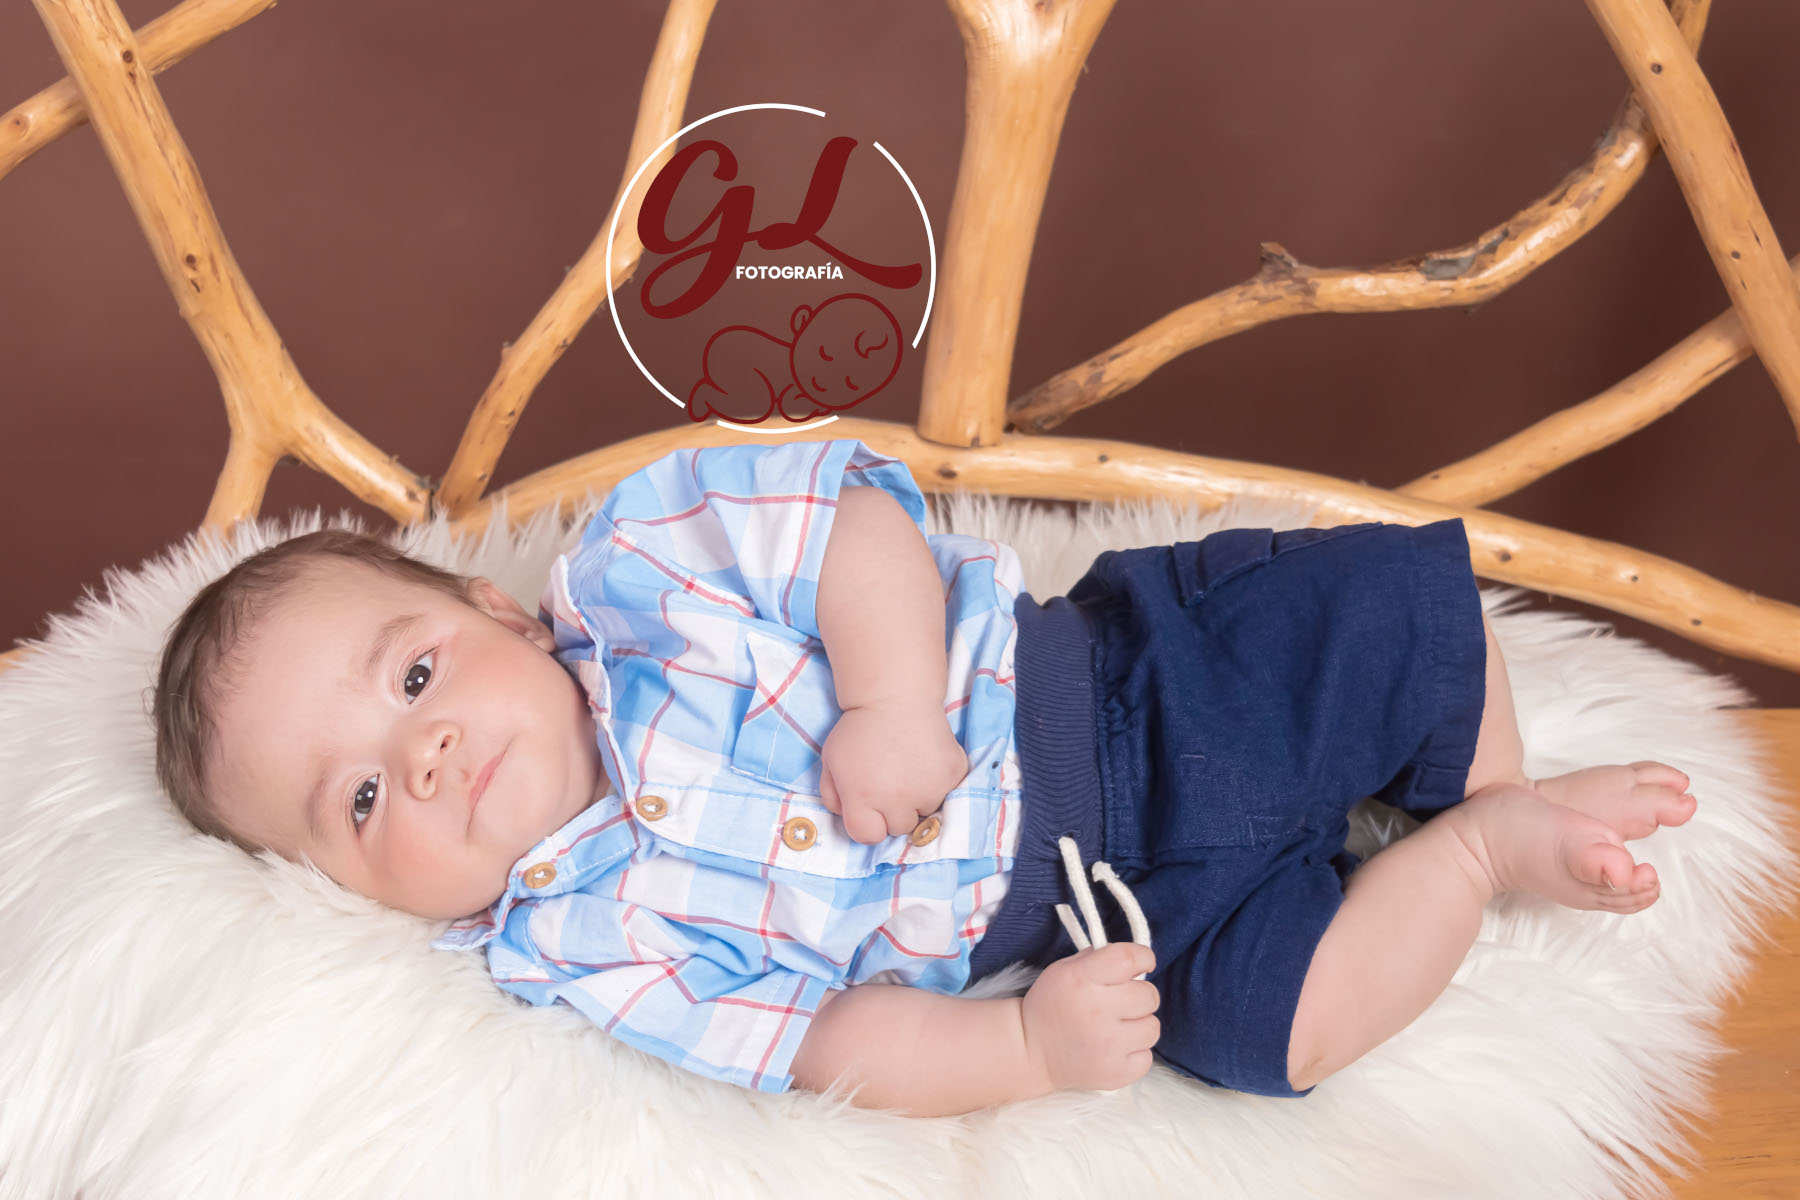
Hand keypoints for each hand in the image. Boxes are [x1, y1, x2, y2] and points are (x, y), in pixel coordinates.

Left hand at [817, 699, 968, 844]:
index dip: (866, 823)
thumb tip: (846, 817)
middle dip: (893, 812)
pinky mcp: (953, 774)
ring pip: (925, 813)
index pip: (867, 836)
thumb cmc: (859, 728)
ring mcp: (930, 787)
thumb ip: (832, 796)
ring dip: (917, 800)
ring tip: (909, 771)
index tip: (868, 807)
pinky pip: (947, 794)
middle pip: (898, 829)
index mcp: (862, 796)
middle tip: (890, 784)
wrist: (896, 695)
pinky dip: (938, 784)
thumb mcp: (831, 761)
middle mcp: (897, 797)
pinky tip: (926, 763)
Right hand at [1020, 942, 1159, 1093]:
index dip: (1143, 957)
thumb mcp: (1063, 969)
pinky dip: (1135, 1052)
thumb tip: (1136, 961)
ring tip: (1117, 1028)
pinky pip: (1147, 1057)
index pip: (1130, 959)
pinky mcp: (1116, 1073)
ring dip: (1139, 1025)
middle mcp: (1097, 1011)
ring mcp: (1109, 1046)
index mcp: (1082, 979)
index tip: (1143, 963)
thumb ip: (1098, 959)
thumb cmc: (1050, 1005)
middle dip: (1139, 995)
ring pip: (1152, 1027)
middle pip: (1149, 995)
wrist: (1030, 1051)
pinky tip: (1116, 1049)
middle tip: (1120, 1002)